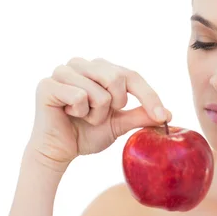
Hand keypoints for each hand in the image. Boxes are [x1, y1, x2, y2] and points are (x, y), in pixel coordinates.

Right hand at [27, 57, 170, 171]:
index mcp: (100, 68)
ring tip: (82, 116)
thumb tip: (169, 115)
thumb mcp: (120, 124)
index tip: (163, 117)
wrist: (59, 151)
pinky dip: (79, 113)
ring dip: (96, 113)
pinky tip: (68, 114)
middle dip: (116, 104)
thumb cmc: (87, 133)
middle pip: (117, 78)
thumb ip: (141, 115)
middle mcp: (82, 63)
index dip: (149, 96)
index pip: (132, 76)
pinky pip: (79, 97)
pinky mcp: (47, 84)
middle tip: (100, 116)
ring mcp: (63, 71)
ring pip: (99, 91)